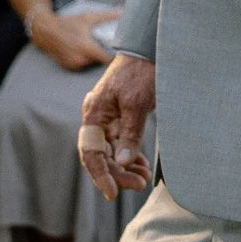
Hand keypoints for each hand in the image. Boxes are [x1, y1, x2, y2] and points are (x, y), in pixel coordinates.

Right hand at [29, 8, 114, 71]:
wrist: (45, 31)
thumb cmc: (68, 23)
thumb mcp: (88, 18)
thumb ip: (107, 16)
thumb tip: (122, 11)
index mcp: (86, 48)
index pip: (107, 60)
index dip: (116, 57)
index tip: (123, 53)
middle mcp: (80, 60)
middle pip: (100, 61)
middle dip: (104, 54)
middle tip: (107, 45)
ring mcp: (73, 65)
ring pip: (92, 64)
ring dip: (94, 57)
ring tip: (94, 46)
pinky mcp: (69, 67)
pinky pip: (83, 65)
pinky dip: (85, 59)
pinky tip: (84, 50)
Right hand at [79, 53, 154, 199]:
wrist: (149, 48)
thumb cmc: (141, 71)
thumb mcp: (137, 102)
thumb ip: (130, 133)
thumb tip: (124, 163)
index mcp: (94, 113)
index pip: (91, 153)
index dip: (100, 175)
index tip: (112, 192)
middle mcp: (97, 118)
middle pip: (101, 156)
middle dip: (118, 173)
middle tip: (138, 184)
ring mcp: (108, 118)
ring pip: (111, 152)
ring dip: (125, 168)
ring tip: (141, 178)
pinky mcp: (121, 118)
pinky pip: (120, 144)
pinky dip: (129, 156)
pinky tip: (140, 166)